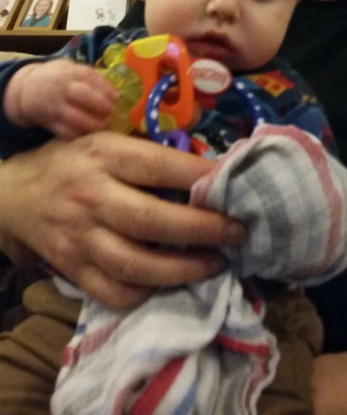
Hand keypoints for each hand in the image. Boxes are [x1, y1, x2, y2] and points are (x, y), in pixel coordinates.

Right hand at [0, 133, 244, 307]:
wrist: (16, 193)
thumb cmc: (75, 161)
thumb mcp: (106, 139)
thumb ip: (149, 153)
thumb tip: (211, 169)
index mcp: (103, 155)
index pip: (158, 166)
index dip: (199, 177)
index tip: (234, 185)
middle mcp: (91, 196)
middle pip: (151, 220)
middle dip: (202, 229)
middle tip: (237, 233)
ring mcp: (79, 238)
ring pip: (135, 266)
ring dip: (184, 270)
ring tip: (217, 263)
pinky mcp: (72, 269)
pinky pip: (114, 293)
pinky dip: (148, 294)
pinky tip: (172, 284)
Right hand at [4, 60, 117, 138]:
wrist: (26, 89)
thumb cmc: (57, 78)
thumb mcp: (70, 69)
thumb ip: (90, 78)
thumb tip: (115, 92)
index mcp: (69, 72)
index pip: (89, 77)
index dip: (105, 88)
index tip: (116, 97)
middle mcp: (62, 88)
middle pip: (84, 96)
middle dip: (101, 105)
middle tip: (111, 112)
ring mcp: (55, 106)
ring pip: (76, 118)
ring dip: (93, 124)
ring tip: (104, 126)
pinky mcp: (49, 122)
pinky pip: (65, 132)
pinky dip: (79, 135)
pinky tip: (89, 134)